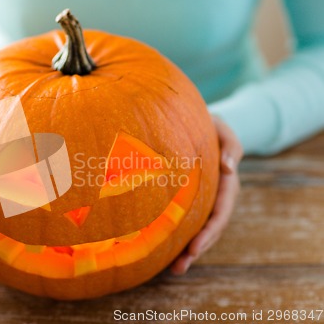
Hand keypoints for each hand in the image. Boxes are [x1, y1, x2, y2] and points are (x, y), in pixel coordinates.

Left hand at [170, 116, 242, 274]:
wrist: (197, 125)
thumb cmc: (211, 126)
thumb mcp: (224, 130)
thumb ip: (231, 145)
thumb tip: (230, 168)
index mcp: (226, 185)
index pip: (220, 213)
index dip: (209, 232)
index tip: (195, 248)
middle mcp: (216, 198)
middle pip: (209, 229)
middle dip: (196, 249)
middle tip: (179, 268)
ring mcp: (203, 201)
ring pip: (197, 230)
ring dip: (187, 251)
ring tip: (173, 270)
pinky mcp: (189, 200)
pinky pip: (185, 221)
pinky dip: (177, 237)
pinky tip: (164, 252)